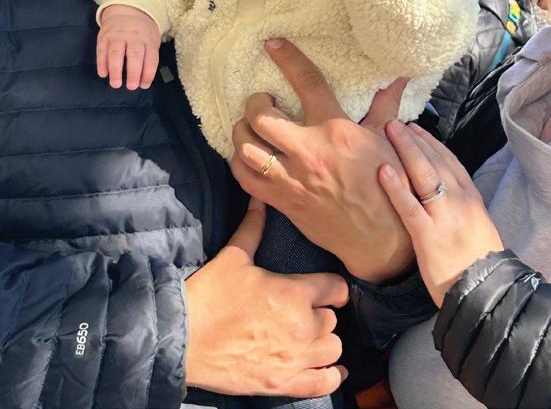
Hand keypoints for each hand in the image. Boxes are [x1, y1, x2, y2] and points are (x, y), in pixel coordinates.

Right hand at [96, 4, 160, 89]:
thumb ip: (149, 58)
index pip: (150, 57)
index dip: (148, 73)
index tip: (144, 85)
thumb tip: (144, 81)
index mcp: (148, 39)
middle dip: (133, 72)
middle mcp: (133, 36)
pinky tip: (103, 74)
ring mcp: (117, 35)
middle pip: (134, 55)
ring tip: (115, 84)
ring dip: (115, 69)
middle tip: (132, 86)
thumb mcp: (152, 40)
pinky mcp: (104, 36)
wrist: (127, 10)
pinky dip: (102, 63)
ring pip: (116, 52)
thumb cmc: (142, 32)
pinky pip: (102, 50)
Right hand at [185, 199, 348, 396]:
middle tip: (306, 314)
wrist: (182, 338)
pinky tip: (330, 370)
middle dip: (323, 316)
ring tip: (311, 339)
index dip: (332, 289)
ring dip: (325, 344)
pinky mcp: (282, 383)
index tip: (326, 290)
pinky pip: (323, 383)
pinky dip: (330, 376)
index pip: (337, 289)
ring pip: (333, 350)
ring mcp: (294, 358)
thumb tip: (259, 196)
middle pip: (334, 321)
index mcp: (295, 293)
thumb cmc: (209, 294)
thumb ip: (254, 225)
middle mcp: (303, 326)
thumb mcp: (234, 255)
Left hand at [230, 39, 414, 283]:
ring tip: (251, 127)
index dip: (288, 59)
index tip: (272, 44)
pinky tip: (250, 155)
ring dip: (242, 132)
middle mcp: (309, 151)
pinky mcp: (282, 202)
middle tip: (263, 101)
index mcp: (336, 129)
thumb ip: (385, 106)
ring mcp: (292, 179)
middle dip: (255, 102)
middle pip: (261, 116)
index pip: (307, 82)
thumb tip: (399, 77)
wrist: (381, 239)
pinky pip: (246, 178)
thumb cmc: (388, 185)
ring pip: (246, 147)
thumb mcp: (387, 140)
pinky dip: (241, 162)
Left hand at [380, 121, 502, 307]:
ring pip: (424, 174)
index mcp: (471, 197)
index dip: (431, 143)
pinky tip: (382, 170)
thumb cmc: (478, 263)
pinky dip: (395, 186)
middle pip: (435, 160)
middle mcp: (459, 200)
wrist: (487, 292)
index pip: (450, 161)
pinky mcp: (428, 235)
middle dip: (414, 139)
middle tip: (397, 123)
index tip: (416, 129)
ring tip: (389, 131)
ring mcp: (444, 216)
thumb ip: (460, 206)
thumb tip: (443, 191)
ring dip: (405, 149)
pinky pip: (409, 206)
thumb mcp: (476, 225)